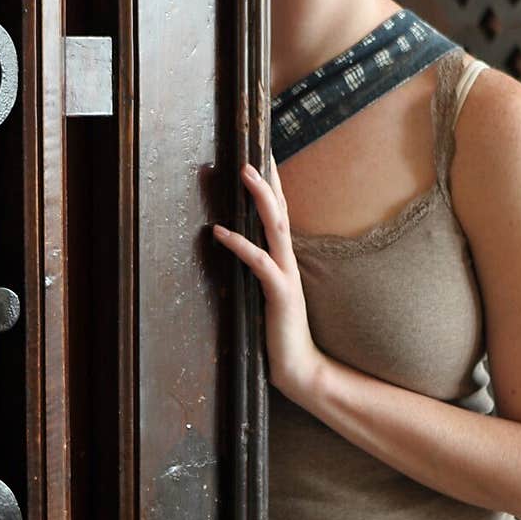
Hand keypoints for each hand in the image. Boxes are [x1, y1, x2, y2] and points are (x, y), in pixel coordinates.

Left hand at [213, 159, 324, 403]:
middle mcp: (289, 262)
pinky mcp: (281, 295)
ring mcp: (287, 276)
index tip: (261, 155)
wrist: (301, 370)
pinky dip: (240, 245)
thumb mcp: (266, 296)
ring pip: (275, 227)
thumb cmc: (280, 335)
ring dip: (261, 198)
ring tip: (245, 173)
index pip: (279, 214)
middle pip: (281, 210)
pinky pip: (260, 263)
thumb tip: (236, 252)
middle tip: (253, 149)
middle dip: (268, 178)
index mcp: (285, 261)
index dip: (271, 185)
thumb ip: (257, 273)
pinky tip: (220, 232)